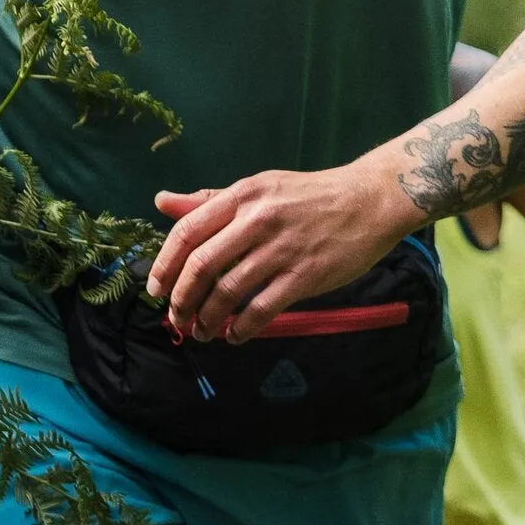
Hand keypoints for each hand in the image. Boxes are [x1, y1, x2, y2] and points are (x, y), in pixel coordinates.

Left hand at [145, 164, 409, 341]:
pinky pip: (262, 309)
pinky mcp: (305, 275)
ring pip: (229, 291)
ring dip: (208, 319)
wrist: (369, 200)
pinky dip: (242, 328)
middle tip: (177, 320)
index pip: (188, 230)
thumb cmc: (309, 195)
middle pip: (202, 265)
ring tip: (203, 332)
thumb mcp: (258, 188)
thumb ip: (210, 200)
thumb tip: (161, 201)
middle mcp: (257, 220)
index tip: (155, 290)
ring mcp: (281, 248)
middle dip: (182, 299)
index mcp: (242, 195)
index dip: (164, 264)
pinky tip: (235, 336)